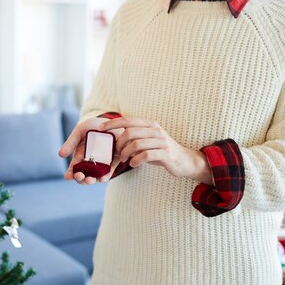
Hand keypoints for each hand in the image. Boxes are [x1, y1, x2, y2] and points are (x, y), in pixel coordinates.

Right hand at [59, 117, 122, 184]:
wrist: (111, 121)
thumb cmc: (93, 126)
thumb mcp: (80, 131)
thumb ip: (71, 142)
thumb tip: (60, 155)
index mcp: (80, 156)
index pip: (74, 169)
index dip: (70, 174)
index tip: (68, 176)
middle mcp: (90, 163)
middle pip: (84, 176)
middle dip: (81, 179)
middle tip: (80, 176)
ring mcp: (101, 163)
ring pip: (95, 177)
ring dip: (92, 180)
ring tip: (90, 179)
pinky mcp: (113, 161)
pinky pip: (108, 172)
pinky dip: (105, 176)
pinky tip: (102, 178)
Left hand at [97, 117, 212, 184]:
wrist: (185, 161)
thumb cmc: (161, 152)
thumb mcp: (147, 142)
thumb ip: (134, 138)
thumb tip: (114, 140)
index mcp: (149, 125)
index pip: (127, 120)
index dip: (112, 123)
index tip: (100, 129)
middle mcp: (156, 130)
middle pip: (130, 132)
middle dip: (119, 143)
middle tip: (117, 154)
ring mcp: (161, 141)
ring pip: (136, 144)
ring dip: (125, 153)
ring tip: (124, 160)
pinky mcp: (165, 154)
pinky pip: (146, 155)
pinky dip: (136, 160)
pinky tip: (133, 164)